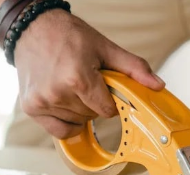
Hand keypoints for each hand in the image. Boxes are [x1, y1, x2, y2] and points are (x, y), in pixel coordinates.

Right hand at [12, 9, 164, 138]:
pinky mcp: (31, 108)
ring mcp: (42, 102)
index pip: (107, 110)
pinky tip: (65, 104)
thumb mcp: (105, 48)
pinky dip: (66, 122)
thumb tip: (157, 85)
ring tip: (71, 86)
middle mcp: (57, 93)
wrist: (33, 28)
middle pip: (92, 116)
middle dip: (94, 102)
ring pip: (77, 122)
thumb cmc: (68, 35)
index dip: (110, 101)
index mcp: (77, 78)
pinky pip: (59, 131)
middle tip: (86, 81)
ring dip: (79, 110)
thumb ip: (134, 68)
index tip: (105, 88)